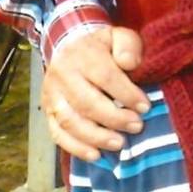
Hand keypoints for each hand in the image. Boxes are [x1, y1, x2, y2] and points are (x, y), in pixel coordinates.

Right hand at [43, 25, 147, 160]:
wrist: (68, 46)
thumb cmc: (102, 47)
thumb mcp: (119, 36)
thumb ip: (128, 46)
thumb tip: (130, 63)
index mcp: (83, 55)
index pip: (105, 77)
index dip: (126, 94)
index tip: (145, 107)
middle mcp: (62, 75)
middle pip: (87, 102)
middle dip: (114, 118)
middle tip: (137, 127)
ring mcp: (52, 95)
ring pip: (70, 120)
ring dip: (96, 136)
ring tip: (120, 144)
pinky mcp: (47, 111)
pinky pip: (57, 133)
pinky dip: (75, 147)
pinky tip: (95, 155)